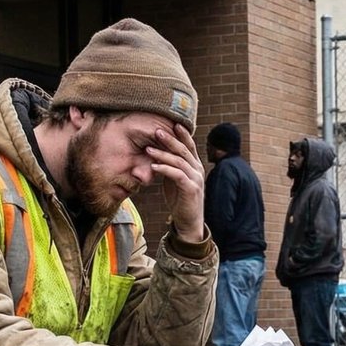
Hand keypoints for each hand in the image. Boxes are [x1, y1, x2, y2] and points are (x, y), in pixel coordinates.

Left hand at [146, 124, 205, 242]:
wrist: (189, 222)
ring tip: (148, 149)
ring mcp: (196, 179)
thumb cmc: (180, 200)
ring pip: (179, 161)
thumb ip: (171, 167)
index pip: (189, 145)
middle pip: (184, 150)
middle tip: (156, 130)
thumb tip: (158, 154)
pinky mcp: (191, 189)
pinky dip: (164, 169)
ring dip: (162, 154)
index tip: (171, 123)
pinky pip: (177, 175)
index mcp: (195, 166)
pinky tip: (153, 166)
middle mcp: (198, 170)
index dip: (181, 134)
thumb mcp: (175, 180)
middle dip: (170, 139)